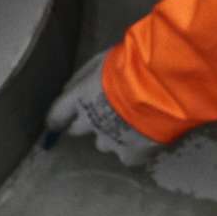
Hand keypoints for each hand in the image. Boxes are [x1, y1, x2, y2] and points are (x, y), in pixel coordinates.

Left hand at [42, 47, 163, 168]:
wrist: (162, 85)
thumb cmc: (134, 63)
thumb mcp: (104, 59)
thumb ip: (86, 76)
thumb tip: (69, 88)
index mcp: (79, 98)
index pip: (58, 114)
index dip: (56, 119)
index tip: (54, 123)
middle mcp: (89, 122)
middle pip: (78, 130)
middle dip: (86, 123)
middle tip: (103, 112)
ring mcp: (109, 140)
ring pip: (103, 143)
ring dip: (111, 135)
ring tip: (130, 124)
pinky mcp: (130, 154)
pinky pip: (127, 156)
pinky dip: (133, 149)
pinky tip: (146, 139)